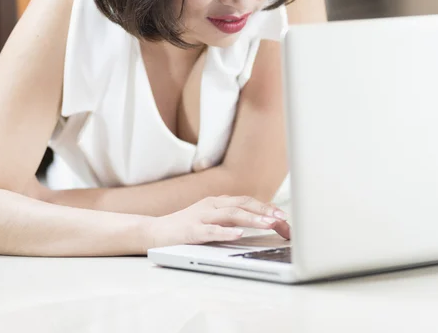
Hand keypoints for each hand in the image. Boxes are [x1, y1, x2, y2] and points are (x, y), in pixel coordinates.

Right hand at [145, 196, 290, 249]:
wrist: (154, 231)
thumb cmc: (185, 227)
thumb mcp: (210, 218)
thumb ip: (229, 218)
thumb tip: (257, 221)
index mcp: (216, 202)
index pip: (246, 201)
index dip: (265, 207)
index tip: (282, 216)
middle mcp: (210, 205)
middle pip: (242, 204)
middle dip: (264, 211)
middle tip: (282, 219)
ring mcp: (200, 217)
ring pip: (231, 215)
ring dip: (252, 219)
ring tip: (268, 224)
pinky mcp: (191, 231)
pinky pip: (211, 231)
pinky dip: (226, 232)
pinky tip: (238, 235)